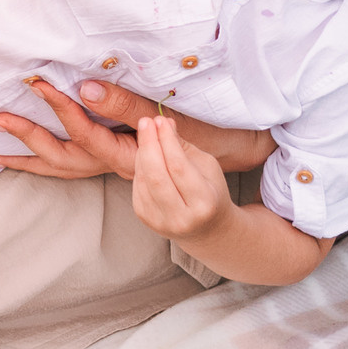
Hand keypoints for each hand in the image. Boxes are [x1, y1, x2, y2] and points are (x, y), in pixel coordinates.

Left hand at [0, 77, 274, 178]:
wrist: (240, 154)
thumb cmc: (214, 134)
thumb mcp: (176, 118)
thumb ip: (129, 105)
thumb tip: (85, 88)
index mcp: (130, 154)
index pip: (86, 135)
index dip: (60, 109)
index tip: (37, 84)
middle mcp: (118, 166)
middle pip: (65, 159)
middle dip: (29, 138)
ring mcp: (118, 167)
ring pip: (66, 168)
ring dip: (30, 157)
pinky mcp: (120, 162)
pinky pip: (76, 167)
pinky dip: (48, 161)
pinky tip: (28, 155)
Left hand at [128, 116, 234, 243]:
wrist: (207, 228)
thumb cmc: (210, 191)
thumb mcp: (206, 166)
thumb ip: (183, 146)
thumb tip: (163, 122)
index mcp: (204, 203)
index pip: (179, 167)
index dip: (167, 141)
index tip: (161, 120)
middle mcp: (182, 217)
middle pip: (157, 176)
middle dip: (149, 144)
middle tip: (146, 122)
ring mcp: (161, 222)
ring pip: (143, 180)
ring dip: (142, 153)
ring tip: (146, 133)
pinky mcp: (146, 219)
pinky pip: (137, 187)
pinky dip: (139, 167)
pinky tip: (145, 154)